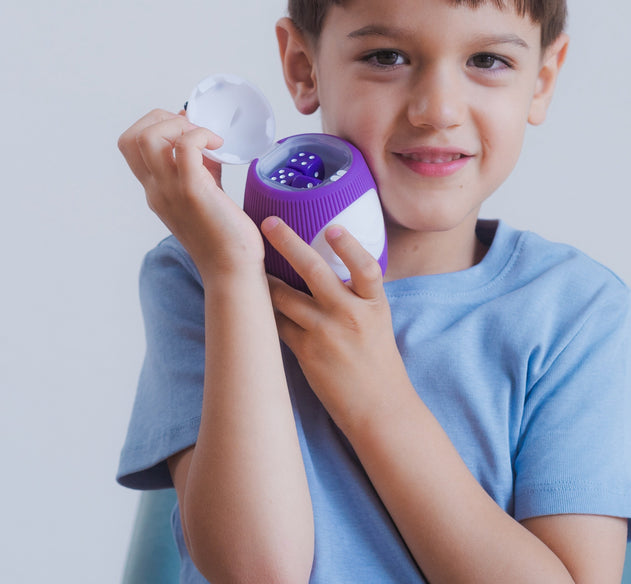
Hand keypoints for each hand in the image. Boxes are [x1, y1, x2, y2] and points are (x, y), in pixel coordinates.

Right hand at [117, 109, 263, 277]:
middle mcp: (155, 188)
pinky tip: (218, 144)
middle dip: (162, 118)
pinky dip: (200, 135)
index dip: (155, 124)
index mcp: (154, 188)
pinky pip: (185, 148)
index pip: (129, 145)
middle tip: (195, 129)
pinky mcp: (192, 192)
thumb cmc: (225, 231)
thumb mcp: (205, 189)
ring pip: (149, 138)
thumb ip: (201, 163)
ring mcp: (169, 190)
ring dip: (179, 125)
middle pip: (131, 137)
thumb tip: (202, 133)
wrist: (232, 269)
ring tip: (207, 137)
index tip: (187, 128)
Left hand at [264, 217, 411, 433]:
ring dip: (267, 279)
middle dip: (289, 244)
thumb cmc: (378, 359)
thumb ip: (358, 292)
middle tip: (269, 223)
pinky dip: (266, 310)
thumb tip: (331, 261)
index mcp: (374, 304)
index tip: (331, 227)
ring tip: (251, 262)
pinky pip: (279, 323)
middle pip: (315, 272)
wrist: (379, 407)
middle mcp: (351, 315)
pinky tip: (252, 300)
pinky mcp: (307, 352)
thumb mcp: (378, 318)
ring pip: (286, 297)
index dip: (349, 246)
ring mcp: (326, 334)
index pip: (365, 268)